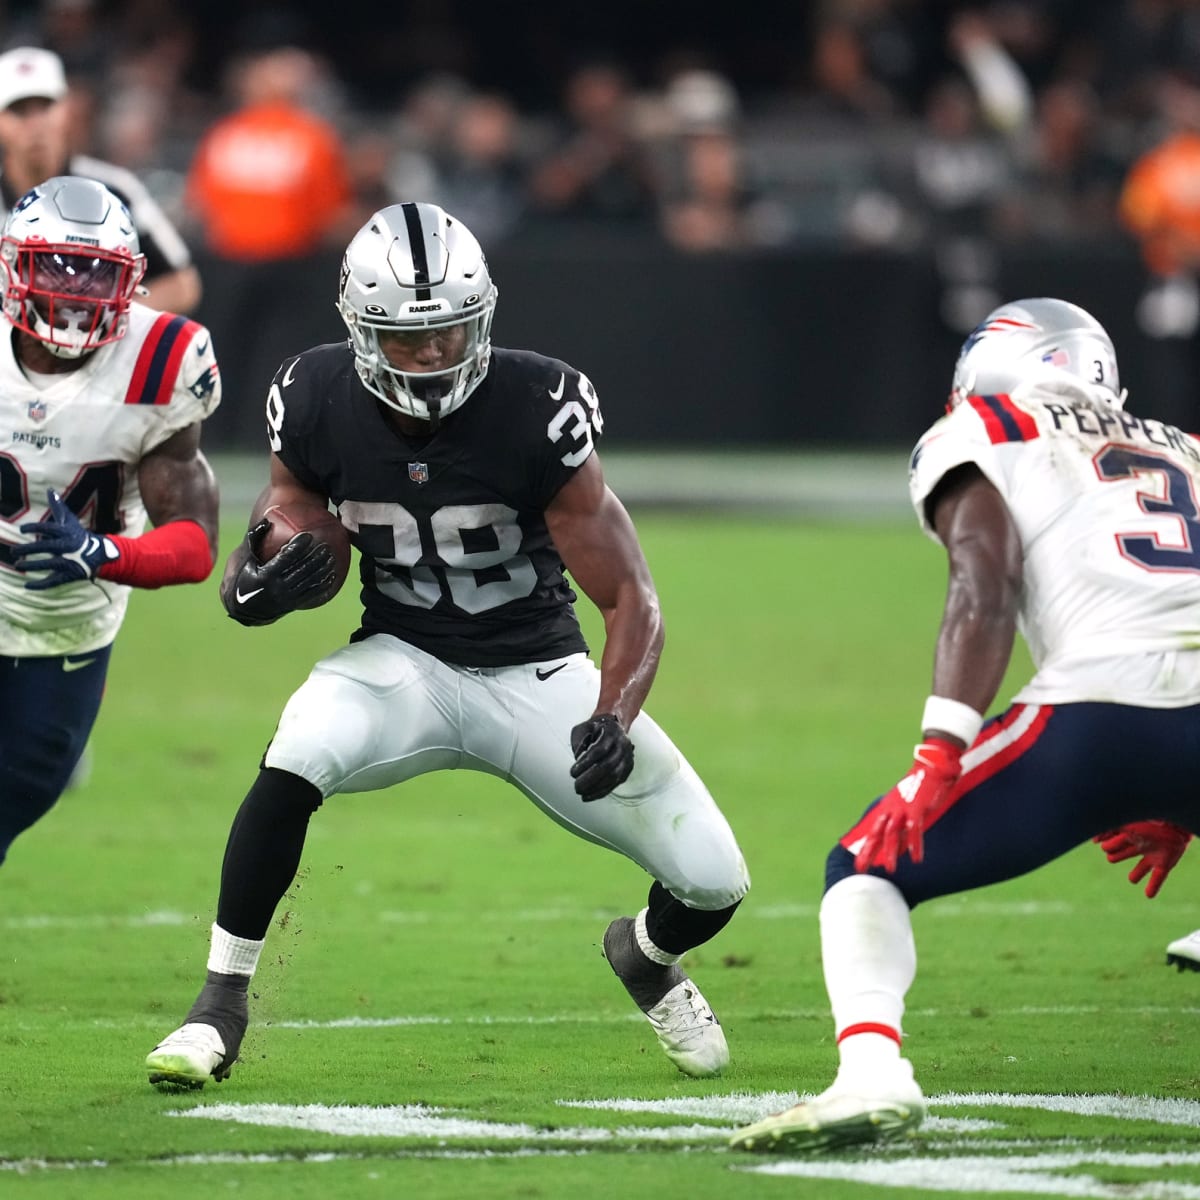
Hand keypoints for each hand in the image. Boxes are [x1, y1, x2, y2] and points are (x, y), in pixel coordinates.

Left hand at [11, 489, 117, 588]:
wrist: (100, 555)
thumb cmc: (79, 535)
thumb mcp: (69, 521)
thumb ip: (58, 507)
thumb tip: (49, 490)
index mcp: (66, 532)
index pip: (48, 528)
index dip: (34, 528)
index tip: (22, 530)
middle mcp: (67, 546)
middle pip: (45, 547)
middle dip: (29, 549)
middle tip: (13, 551)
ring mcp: (69, 561)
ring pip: (49, 564)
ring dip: (32, 565)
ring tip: (18, 565)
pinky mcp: (70, 574)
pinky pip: (54, 580)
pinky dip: (41, 585)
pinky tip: (27, 586)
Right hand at [223, 519, 337, 625]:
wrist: (245, 607)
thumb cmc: (245, 574)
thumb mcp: (245, 558)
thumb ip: (255, 539)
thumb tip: (267, 520)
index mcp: (266, 576)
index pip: (286, 558)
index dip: (298, 546)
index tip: (308, 536)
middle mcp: (278, 588)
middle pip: (302, 570)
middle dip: (316, 557)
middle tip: (325, 545)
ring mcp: (287, 598)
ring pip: (310, 582)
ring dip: (323, 569)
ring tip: (332, 557)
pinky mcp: (294, 604)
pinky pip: (312, 594)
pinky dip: (324, 584)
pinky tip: (333, 574)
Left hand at [570, 713, 633, 801]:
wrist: (614, 727)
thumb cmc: (595, 729)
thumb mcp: (582, 728)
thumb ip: (578, 742)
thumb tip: (578, 760)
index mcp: (612, 731)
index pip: (599, 750)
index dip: (585, 763)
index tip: (573, 772)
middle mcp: (623, 744)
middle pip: (608, 765)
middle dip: (590, 779)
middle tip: (576, 786)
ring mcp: (628, 757)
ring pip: (614, 776)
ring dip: (596, 787)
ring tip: (581, 793)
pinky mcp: (627, 768)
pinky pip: (615, 783)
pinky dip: (602, 791)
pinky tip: (589, 795)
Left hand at [854, 738, 962, 873]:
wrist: (930, 764)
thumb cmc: (920, 785)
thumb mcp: (906, 802)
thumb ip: (901, 820)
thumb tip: (899, 841)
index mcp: (887, 808)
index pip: (874, 830)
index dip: (867, 847)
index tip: (860, 863)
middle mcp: (891, 809)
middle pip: (877, 833)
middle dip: (869, 851)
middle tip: (861, 869)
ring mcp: (903, 808)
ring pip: (892, 833)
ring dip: (891, 852)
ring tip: (889, 869)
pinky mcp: (917, 808)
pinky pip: (914, 829)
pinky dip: (914, 844)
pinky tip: (916, 859)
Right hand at [1093, 821, 1191, 897]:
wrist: (1174, 823)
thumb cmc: (1147, 821)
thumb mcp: (1123, 825)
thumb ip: (1108, 831)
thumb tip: (1095, 840)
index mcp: (1130, 834)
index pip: (1112, 843)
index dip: (1104, 842)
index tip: (1096, 841)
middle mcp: (1141, 845)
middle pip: (1123, 855)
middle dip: (1115, 856)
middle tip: (1113, 854)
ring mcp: (1153, 854)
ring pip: (1142, 868)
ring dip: (1136, 874)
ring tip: (1133, 879)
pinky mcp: (1165, 863)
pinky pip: (1158, 877)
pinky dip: (1153, 886)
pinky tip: (1148, 895)